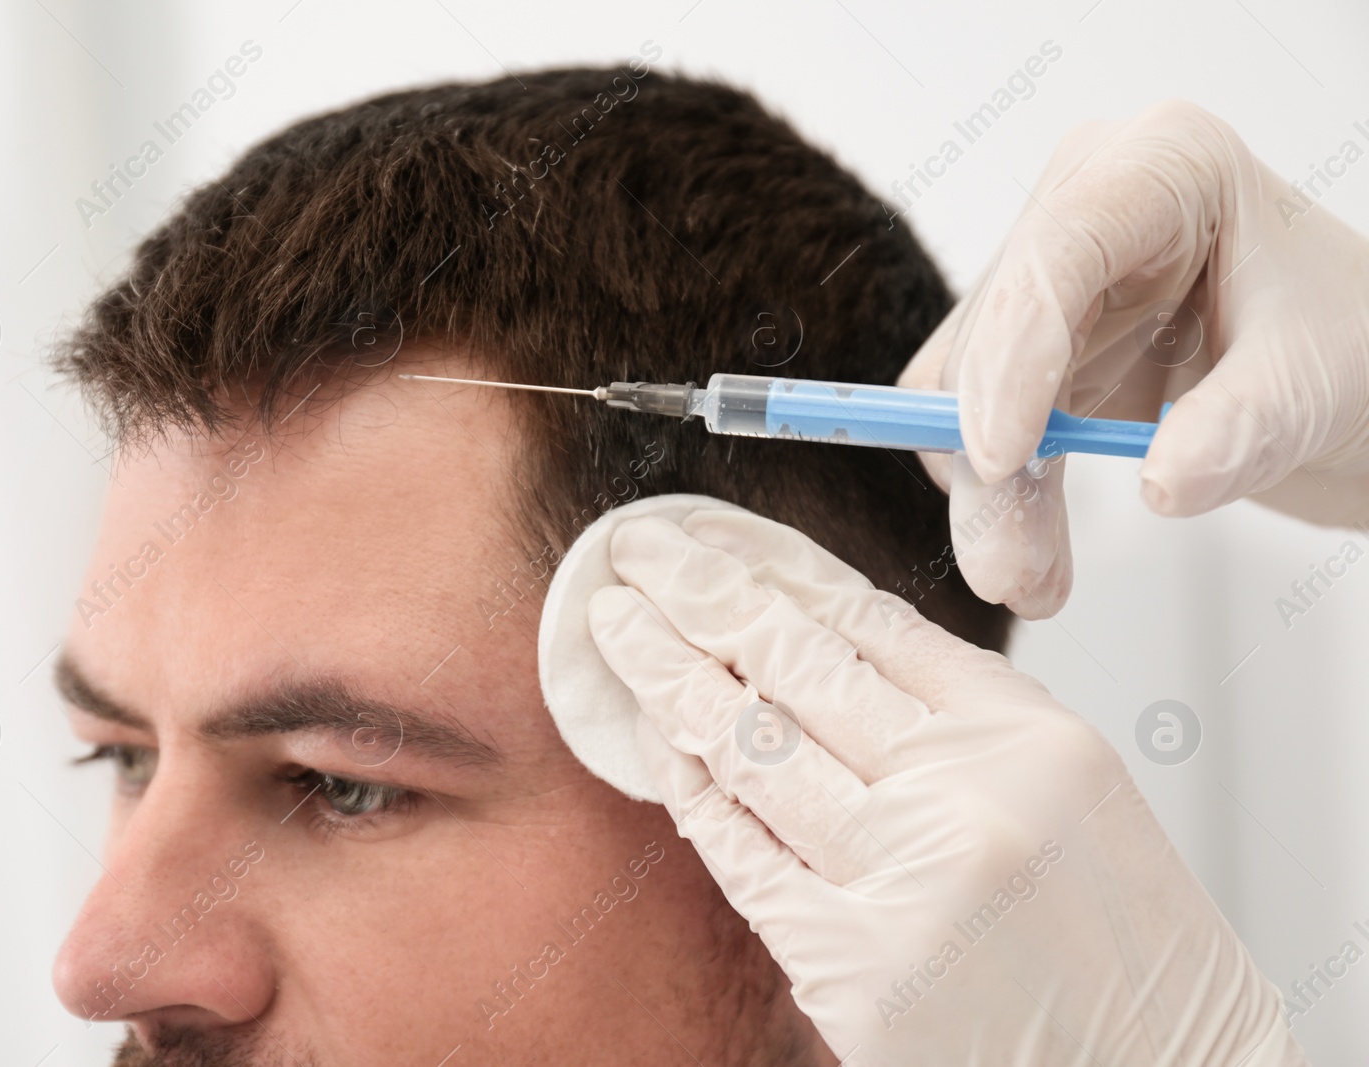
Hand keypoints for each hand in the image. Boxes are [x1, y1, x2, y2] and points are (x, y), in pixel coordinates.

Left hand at [587, 509, 1305, 1066]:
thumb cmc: (1125, 948)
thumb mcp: (1071, 788)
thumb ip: (957, 712)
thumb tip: (815, 641)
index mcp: (1031, 734)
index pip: (866, 616)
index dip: (768, 564)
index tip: (709, 535)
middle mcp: (968, 794)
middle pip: (796, 660)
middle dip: (698, 591)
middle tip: (636, 551)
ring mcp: (905, 882)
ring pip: (751, 742)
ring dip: (665, 671)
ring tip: (615, 625)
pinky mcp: (852, 968)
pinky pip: (741, 850)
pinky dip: (689, 784)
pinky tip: (653, 734)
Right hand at [900, 100, 1368, 618]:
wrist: (1353, 375)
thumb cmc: (1351, 340)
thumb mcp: (1319, 380)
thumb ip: (1245, 426)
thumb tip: (1162, 484)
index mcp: (1164, 166)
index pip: (1056, 252)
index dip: (1013, 356)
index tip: (1001, 459)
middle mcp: (1085, 209)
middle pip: (993, 335)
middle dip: (993, 459)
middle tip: (1011, 568)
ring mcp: (1049, 281)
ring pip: (964, 392)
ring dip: (988, 494)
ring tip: (1030, 578)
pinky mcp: (1029, 349)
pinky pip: (973, 424)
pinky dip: (999, 496)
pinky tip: (1036, 546)